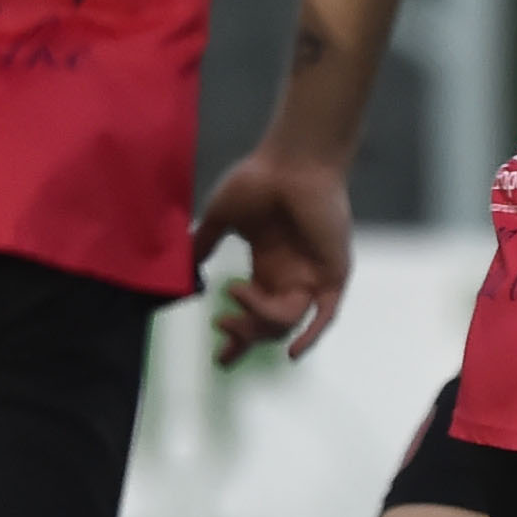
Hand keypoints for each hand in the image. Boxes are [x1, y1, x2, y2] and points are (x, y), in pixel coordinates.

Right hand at [194, 147, 356, 364]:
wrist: (294, 160)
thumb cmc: (260, 179)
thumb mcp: (222, 218)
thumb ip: (205, 243)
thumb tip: (184, 268)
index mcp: (268, 267)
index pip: (253, 313)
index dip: (238, 338)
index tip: (220, 356)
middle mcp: (291, 277)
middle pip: (269, 325)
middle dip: (243, 334)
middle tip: (221, 324)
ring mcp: (313, 276)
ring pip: (286, 320)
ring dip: (258, 318)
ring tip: (236, 292)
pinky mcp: (333, 273)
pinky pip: (325, 314)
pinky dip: (311, 336)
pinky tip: (291, 352)